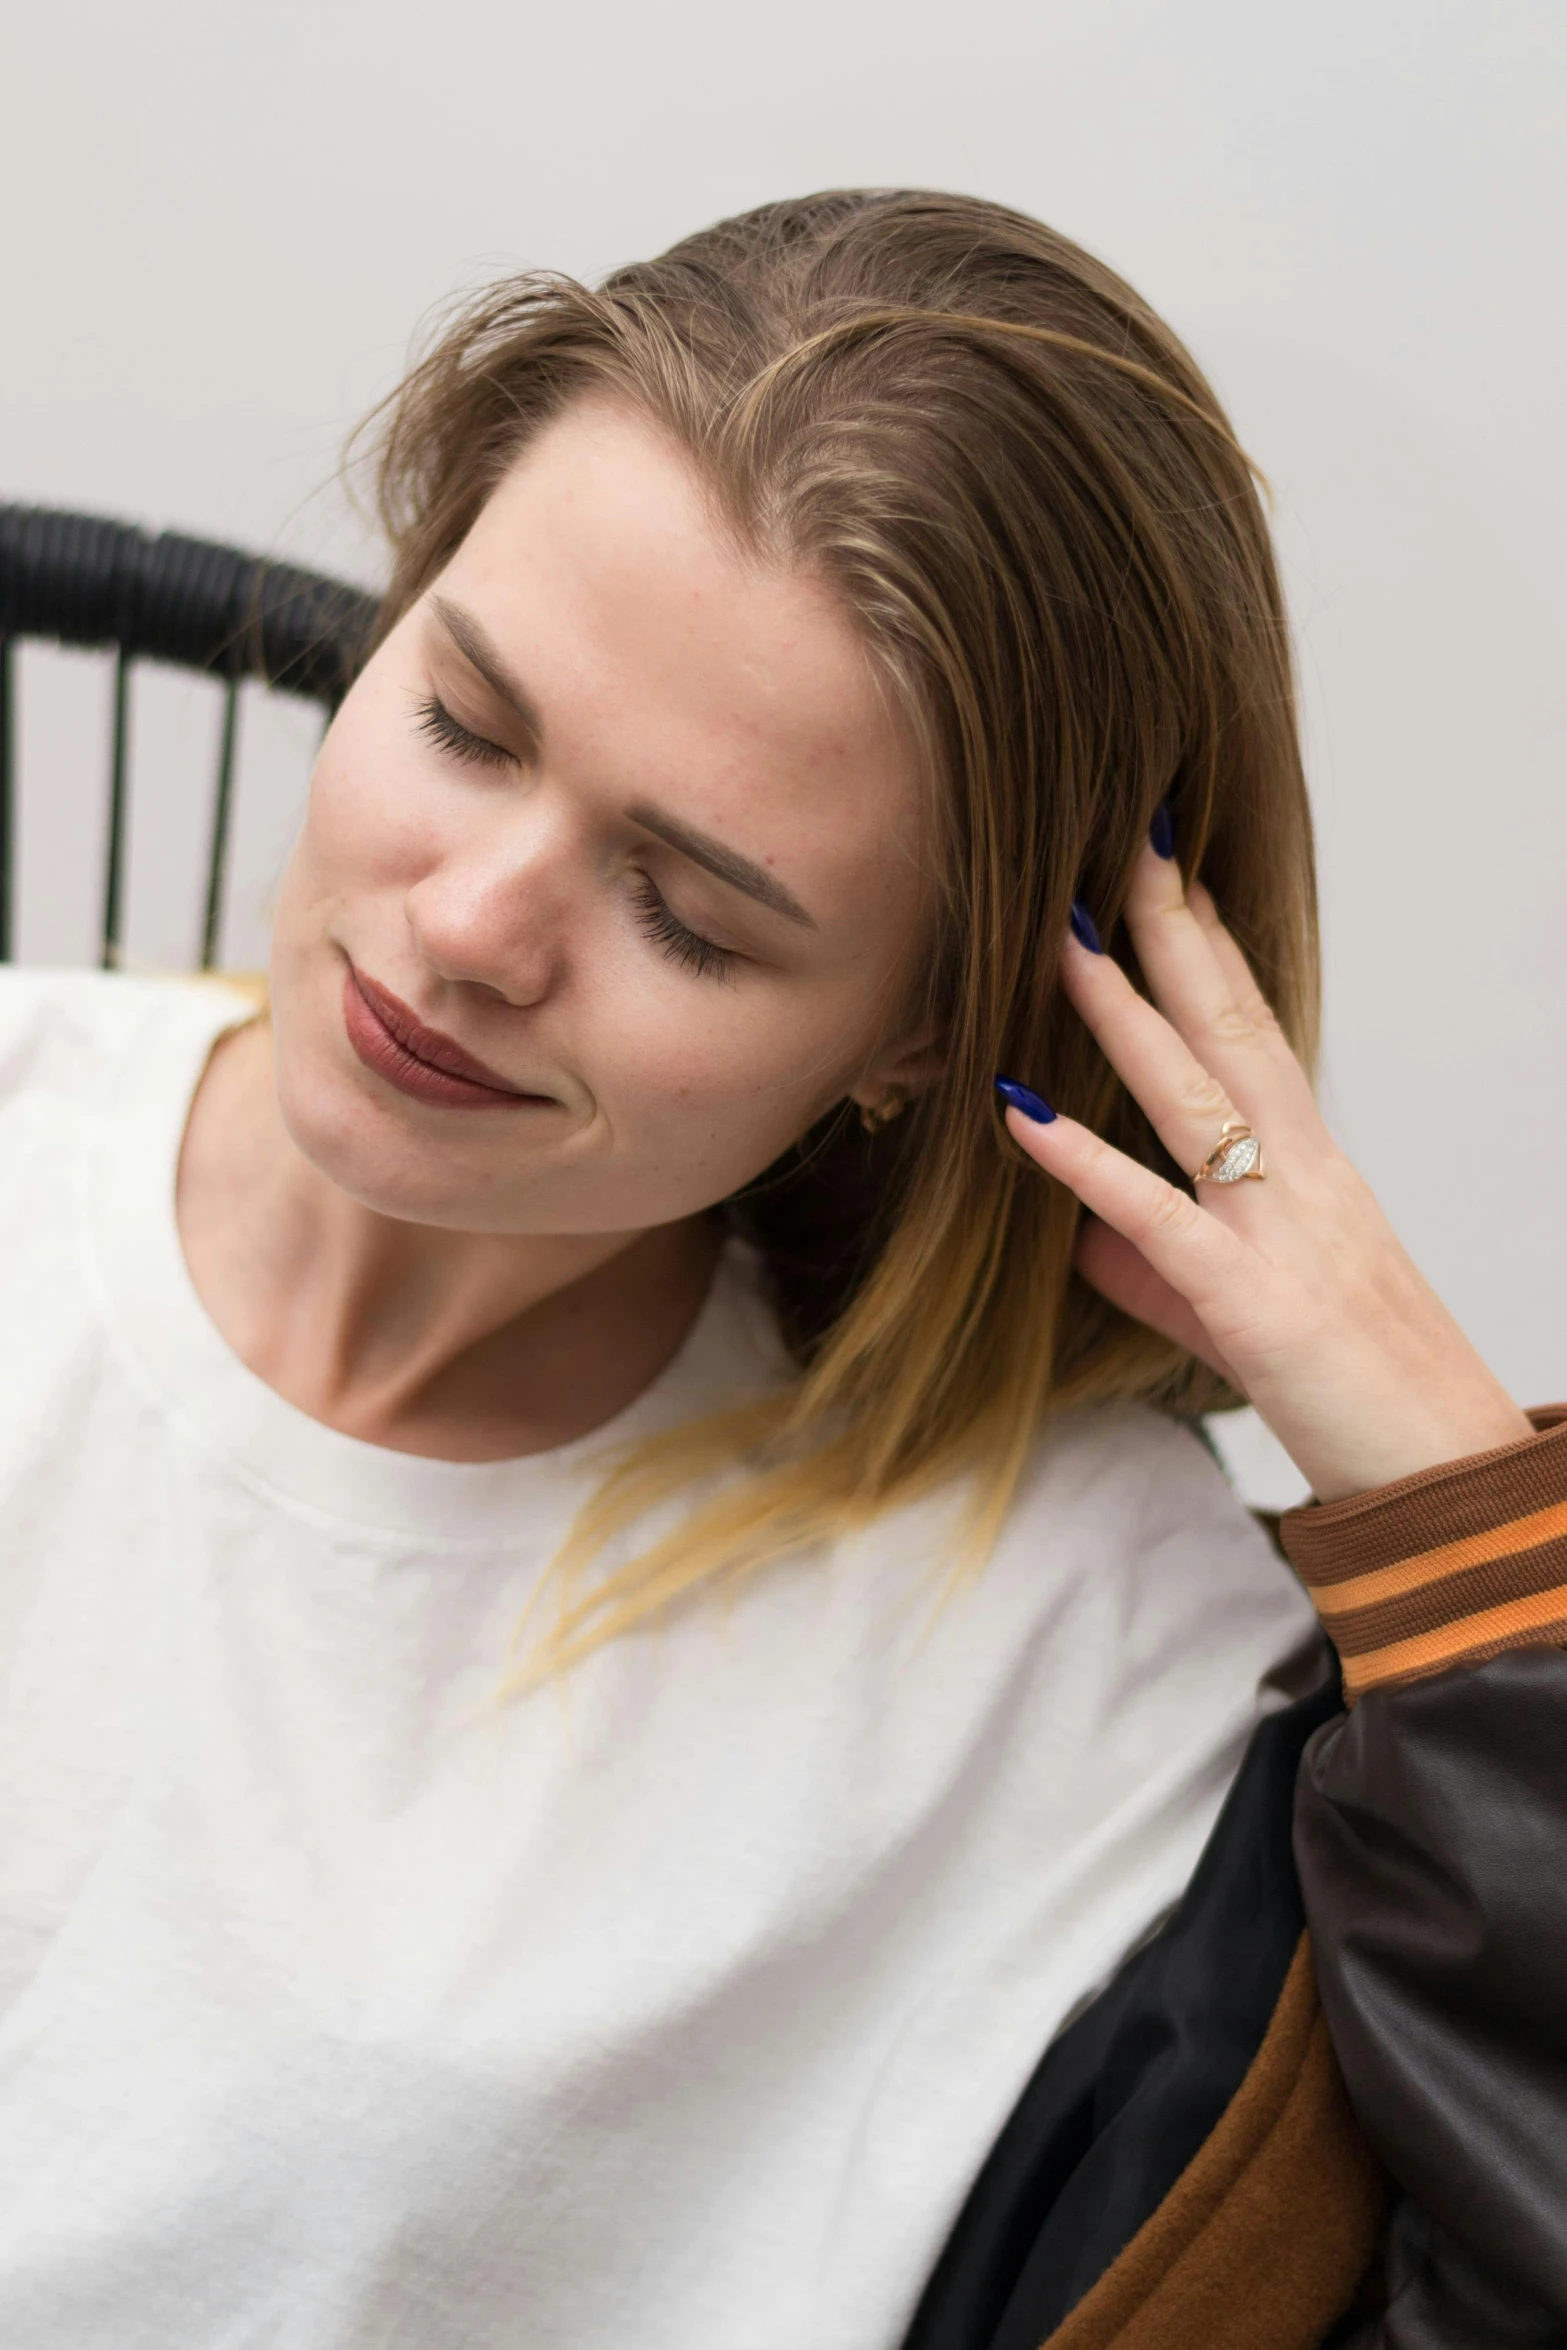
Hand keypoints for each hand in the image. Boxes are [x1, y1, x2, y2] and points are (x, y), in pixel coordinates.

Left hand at [998, 842, 1531, 1503]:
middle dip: (1174, 931)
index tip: (1166, 873)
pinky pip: (1154, 1217)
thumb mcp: (1256, 1321)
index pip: (1256, 1036)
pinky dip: (1082, 1160)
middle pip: (1234, 1030)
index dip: (1209, 952)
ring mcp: (1285, 1235)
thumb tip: (1087, 1234)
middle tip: (1126, 837)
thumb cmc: (1368, 1405)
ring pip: (1195, 1097)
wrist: (1451, 1488)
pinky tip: (1020, 1111)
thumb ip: (1166, 1272)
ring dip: (1123, 1011)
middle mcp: (1307, 1181)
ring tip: (1063, 934)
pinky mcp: (1254, 1305)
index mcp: (1317, 1175)